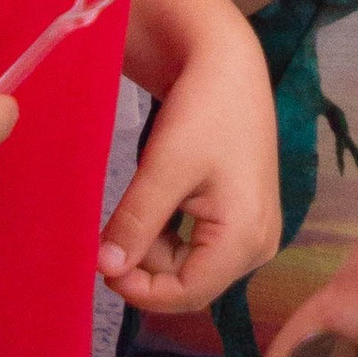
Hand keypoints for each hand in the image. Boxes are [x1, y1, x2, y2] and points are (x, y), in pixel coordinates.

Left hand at [101, 0, 280, 309]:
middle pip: (188, 283)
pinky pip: (196, 245)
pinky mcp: (241, 218)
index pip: (185, 293)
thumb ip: (137, 223)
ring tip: (134, 203)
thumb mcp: (163, 167)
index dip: (138, 288)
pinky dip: (165, 233)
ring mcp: (253, 232)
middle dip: (145, 265)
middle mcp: (258, 245)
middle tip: (107, 233)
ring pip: (187, 265)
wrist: (228, 63)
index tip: (99, 263)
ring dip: (152, 246)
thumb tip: (106, 269)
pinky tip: (153, 201)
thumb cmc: (203, 110)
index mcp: (246, 238)